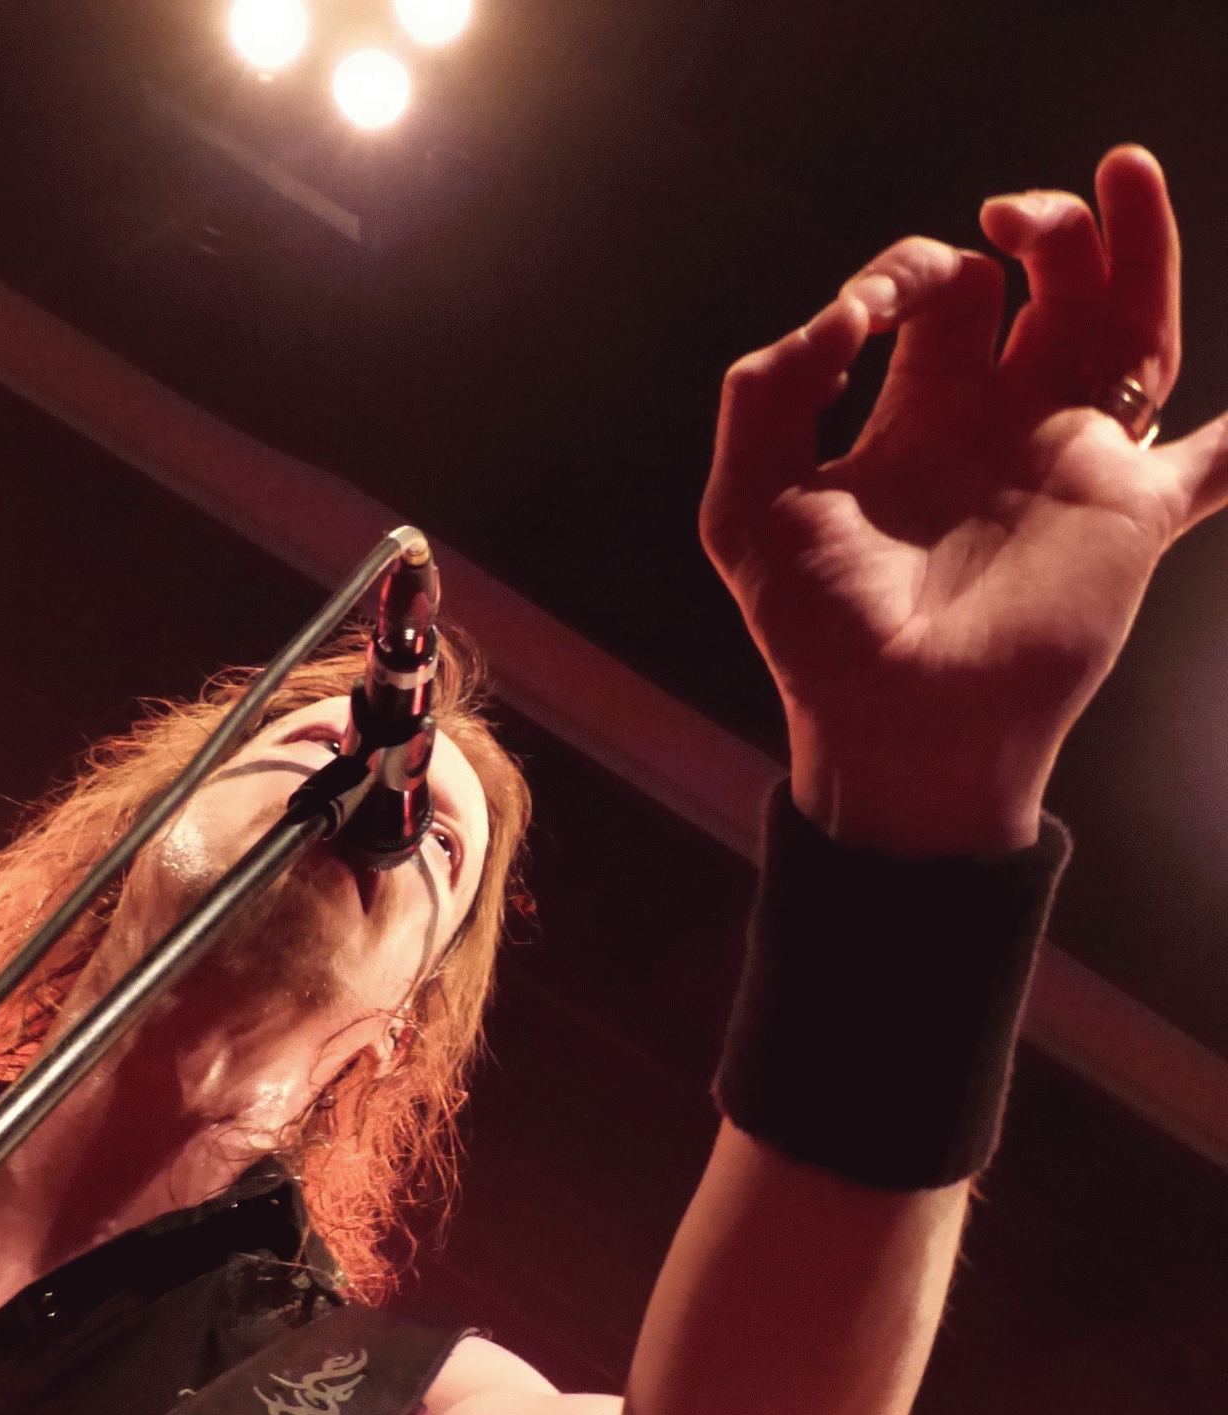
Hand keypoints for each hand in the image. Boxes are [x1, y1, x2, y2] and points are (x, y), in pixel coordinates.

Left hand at [699, 145, 1227, 854]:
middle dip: (1040, 230)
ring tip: (1121, 170)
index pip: (944, 297)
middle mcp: (1003, 427)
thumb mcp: (745, 508)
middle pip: (1051, 291)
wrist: (892, 734)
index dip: (911, 270)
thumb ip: (765, 394)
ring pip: (1130, 332)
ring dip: (1137, 248)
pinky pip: (1215, 463)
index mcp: (919, 416)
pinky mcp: (1131, 517)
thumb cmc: (817, 636)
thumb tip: (844, 317)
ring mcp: (1073, 466)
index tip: (870, 316)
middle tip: (1008, 218)